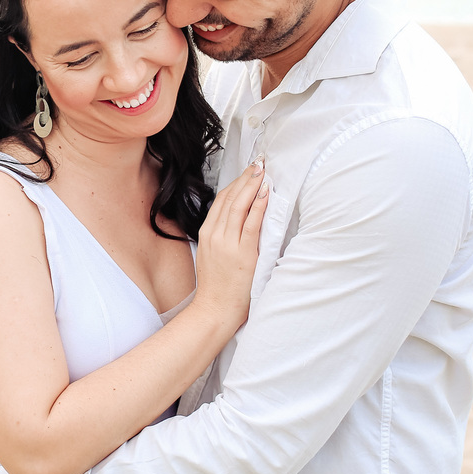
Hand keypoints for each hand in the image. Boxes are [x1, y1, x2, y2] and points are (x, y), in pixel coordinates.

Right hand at [194, 156, 269, 327]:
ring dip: (252, 186)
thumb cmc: (217, 287)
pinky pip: (251, 224)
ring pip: (239, 206)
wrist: (214, 310)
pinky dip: (258, 205)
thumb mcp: (211, 256)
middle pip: (230, 199)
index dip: (236, 183)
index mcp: (207, 234)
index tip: (248, 171)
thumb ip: (221, 237)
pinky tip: (265, 193)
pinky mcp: (242, 253)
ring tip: (263, 171)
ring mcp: (227, 244)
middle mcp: (215, 235)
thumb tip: (236, 221)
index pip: (221, 201)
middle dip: (245, 178)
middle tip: (258, 163)